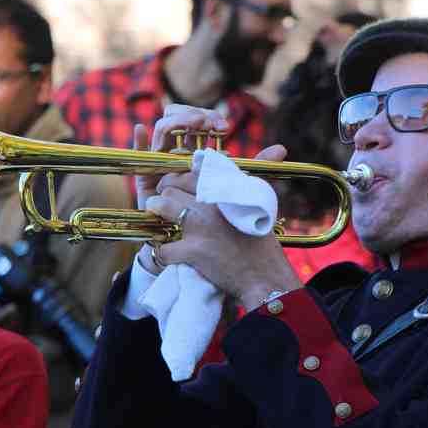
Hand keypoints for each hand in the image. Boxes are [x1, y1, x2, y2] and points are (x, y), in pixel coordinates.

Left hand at [140, 106, 300, 307]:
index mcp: (225, 188)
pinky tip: (173, 256)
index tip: (179, 189)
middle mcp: (211, 202)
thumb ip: (244, 181)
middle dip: (164, 196)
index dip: (179, 179)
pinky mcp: (193, 250)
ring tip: (164, 227)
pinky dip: (166, 254)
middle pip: (170, 185)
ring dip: (158, 216)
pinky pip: (163, 247)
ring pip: (160, 206)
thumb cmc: (261, 241)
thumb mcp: (258, 202)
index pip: (190, 170)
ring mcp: (200, 225)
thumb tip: (268, 151)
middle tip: (165, 209)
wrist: (265, 276)